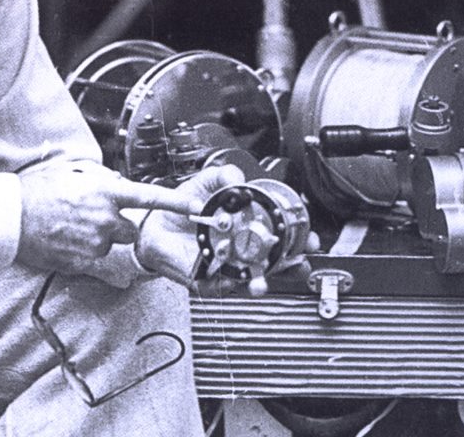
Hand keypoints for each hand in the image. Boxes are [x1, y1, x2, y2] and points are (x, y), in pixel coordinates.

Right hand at [16, 162, 200, 273]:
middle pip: (131, 229)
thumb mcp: (71, 172)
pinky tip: (65, 240)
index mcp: (105, 193)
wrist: (8, 217)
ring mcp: (93, 243)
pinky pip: (93, 260)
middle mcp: (104, 219)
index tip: (196, 207)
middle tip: (91, 216)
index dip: (176, 203)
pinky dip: (84, 252)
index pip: (149, 198)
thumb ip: (101, 178)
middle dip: (118, 224)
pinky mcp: (81, 263)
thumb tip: (115, 183)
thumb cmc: (37, 190)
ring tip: (71, 227)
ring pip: (110, 245)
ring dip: (99, 238)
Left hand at [136, 166, 320, 293]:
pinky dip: (229, 284)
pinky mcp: (208, 279)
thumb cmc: (184, 205)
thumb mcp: (207, 181)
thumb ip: (225, 175)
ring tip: (263, 281)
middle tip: (299, 261)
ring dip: (262, 281)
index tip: (309, 237)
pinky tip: (232, 278)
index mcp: (248, 225)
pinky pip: (223, 287)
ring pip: (253, 279)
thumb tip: (239, 180)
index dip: (298, 237)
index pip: (281, 234)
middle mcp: (242, 247)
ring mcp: (227, 265)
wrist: (154, 222)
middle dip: (292, 265)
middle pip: (276, 262)